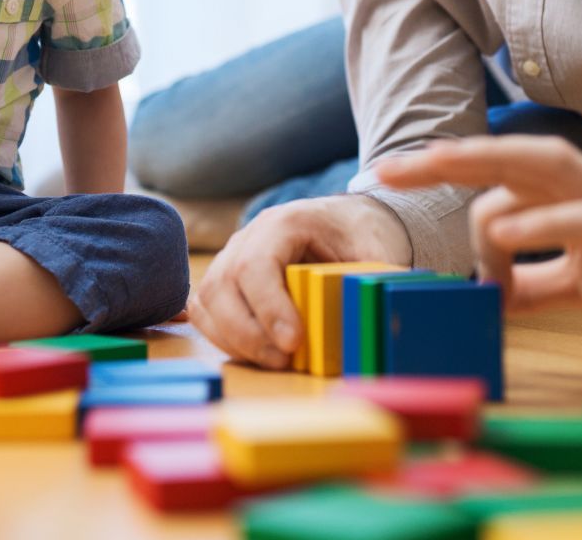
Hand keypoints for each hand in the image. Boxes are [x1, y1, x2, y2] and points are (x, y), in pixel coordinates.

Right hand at [187, 195, 410, 368]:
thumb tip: (367, 325)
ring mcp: (231, 256)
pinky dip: (223, 337)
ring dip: (234, 340)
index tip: (293, 343)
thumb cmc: (359, 235)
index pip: (256, 265)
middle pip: (222, 285)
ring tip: (274, 362)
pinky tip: (256, 354)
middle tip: (283, 362)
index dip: (269, 308)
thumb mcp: (375, 253)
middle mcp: (248, 236)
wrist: (346, 220)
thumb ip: (367, 286)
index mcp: (284, 222)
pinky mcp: (225, 279)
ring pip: (208, 300)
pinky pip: (206, 311)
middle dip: (248, 333)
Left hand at [375, 136, 581, 351]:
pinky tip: (508, 236)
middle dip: (449, 159)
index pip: (505, 173)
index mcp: (578, 197)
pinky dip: (546, 223)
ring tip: (431, 171)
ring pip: (547, 169)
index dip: (450, 174)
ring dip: (485, 168)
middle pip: (514, 156)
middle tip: (388, 170)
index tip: (393, 182)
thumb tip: (491, 292)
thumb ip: (543, 279)